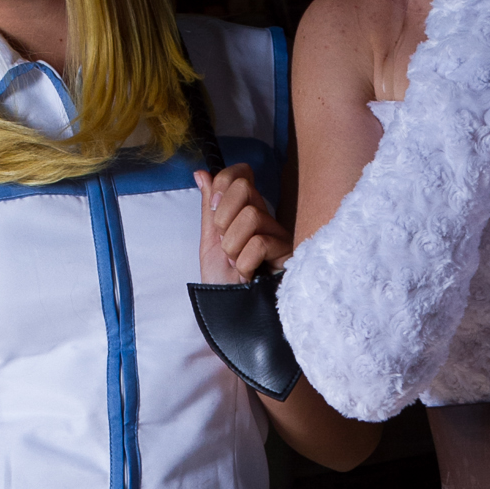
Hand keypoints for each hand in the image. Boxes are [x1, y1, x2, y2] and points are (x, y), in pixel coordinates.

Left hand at [195, 166, 291, 283]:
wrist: (232, 316)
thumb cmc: (222, 282)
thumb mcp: (209, 242)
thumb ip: (208, 208)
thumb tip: (201, 173)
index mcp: (245, 210)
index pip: (241, 174)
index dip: (223, 184)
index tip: (212, 209)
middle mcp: (265, 218)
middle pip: (245, 188)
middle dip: (223, 217)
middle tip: (225, 245)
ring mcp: (279, 235)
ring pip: (251, 216)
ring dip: (233, 245)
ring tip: (236, 264)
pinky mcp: (288, 254)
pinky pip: (260, 243)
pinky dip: (245, 262)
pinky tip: (250, 274)